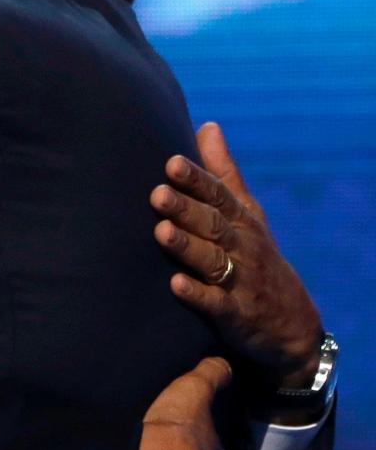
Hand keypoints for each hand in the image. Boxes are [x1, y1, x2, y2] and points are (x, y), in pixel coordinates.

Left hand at [150, 122, 321, 389]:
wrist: (293, 323)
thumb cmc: (258, 257)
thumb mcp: (249, 214)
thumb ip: (224, 172)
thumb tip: (207, 126)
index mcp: (243, 221)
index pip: (219, 196)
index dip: (196, 180)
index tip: (171, 163)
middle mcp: (243, 247)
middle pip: (213, 224)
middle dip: (186, 209)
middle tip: (157, 193)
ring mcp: (240, 281)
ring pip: (212, 260)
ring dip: (186, 246)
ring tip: (160, 232)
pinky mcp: (235, 315)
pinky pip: (216, 304)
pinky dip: (197, 294)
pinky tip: (175, 285)